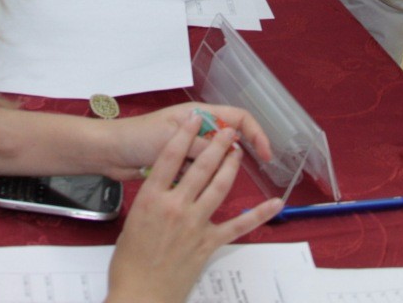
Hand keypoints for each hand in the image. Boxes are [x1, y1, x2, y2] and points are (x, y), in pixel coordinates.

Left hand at [99, 103, 273, 178]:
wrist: (110, 153)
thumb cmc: (137, 138)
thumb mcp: (174, 141)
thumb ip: (203, 146)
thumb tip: (231, 149)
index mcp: (199, 114)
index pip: (239, 118)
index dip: (256, 134)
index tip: (265, 156)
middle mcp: (198, 128)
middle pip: (231, 140)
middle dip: (238, 156)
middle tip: (243, 174)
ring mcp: (189, 146)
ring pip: (216, 160)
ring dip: (214, 171)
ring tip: (200, 180)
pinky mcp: (180, 164)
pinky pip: (200, 172)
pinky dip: (199, 179)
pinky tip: (188, 186)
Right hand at [107, 124, 282, 302]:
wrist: (139, 295)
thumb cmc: (129, 263)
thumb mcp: (133, 221)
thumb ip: (152, 200)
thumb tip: (163, 187)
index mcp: (152, 199)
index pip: (170, 157)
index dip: (184, 133)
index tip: (194, 118)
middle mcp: (175, 207)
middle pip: (200, 167)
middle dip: (216, 144)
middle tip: (226, 130)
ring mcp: (195, 225)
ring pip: (219, 187)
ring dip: (231, 166)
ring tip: (238, 151)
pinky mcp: (208, 244)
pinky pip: (238, 226)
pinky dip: (258, 214)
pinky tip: (273, 204)